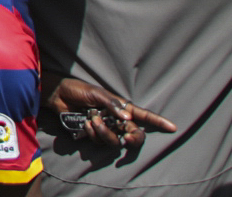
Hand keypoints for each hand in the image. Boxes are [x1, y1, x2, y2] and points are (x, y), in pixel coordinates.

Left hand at [50, 76, 175, 149]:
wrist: (59, 95)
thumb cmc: (78, 89)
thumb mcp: (96, 93)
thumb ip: (112, 105)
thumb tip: (128, 118)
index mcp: (121, 107)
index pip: (143, 115)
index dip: (158, 121)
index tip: (173, 127)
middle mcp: (116, 120)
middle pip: (134, 135)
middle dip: (134, 137)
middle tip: (128, 136)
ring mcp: (106, 128)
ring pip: (115, 141)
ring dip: (104, 132)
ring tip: (93, 119)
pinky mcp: (94, 135)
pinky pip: (99, 141)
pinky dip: (92, 132)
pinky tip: (86, 123)